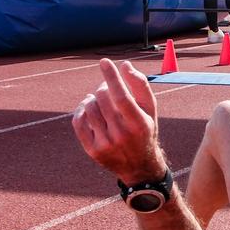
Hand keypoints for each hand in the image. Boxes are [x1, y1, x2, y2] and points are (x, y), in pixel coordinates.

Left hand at [71, 58, 165, 182]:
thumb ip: (140, 85)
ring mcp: (106, 144)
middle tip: (106, 89)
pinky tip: (87, 108)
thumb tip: (125, 65)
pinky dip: (80, 111)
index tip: (104, 62)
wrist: (139, 167)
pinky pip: (78, 123)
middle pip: (103, 99)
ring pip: (89, 108)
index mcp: (139, 124)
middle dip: (103, 88)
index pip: (122, 96)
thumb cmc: (145, 130)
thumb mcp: (150, 110)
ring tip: (99, 101)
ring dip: (92, 99)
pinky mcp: (93, 151)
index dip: (112, 77)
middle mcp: (122, 135)